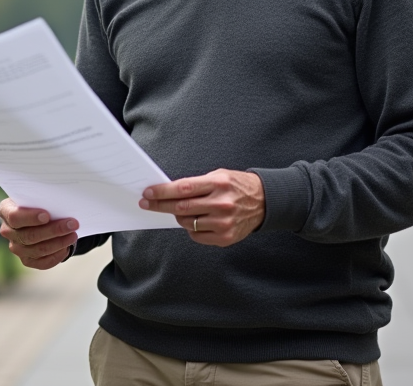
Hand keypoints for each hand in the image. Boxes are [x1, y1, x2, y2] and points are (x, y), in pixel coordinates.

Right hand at [0, 198, 78, 269]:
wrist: (36, 217)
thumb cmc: (37, 202)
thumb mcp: (35, 196)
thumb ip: (41, 198)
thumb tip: (60, 201)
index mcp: (6, 211)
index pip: (14, 217)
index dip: (30, 218)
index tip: (47, 215)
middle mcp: (8, 231)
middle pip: (29, 235)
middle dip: (54, 230)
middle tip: (72, 224)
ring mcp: (16, 248)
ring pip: (38, 250)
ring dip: (59, 243)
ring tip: (73, 235)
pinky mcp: (27, 260)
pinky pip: (42, 262)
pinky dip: (56, 256)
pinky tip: (66, 247)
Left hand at [138, 169, 265, 246]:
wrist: (265, 202)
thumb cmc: (237, 186)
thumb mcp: (219, 176)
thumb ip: (196, 185)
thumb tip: (168, 192)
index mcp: (218, 184)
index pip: (183, 189)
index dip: (162, 191)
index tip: (148, 193)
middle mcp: (221, 204)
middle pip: (181, 207)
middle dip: (160, 205)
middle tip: (147, 203)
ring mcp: (224, 223)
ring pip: (187, 222)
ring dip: (178, 216)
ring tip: (181, 210)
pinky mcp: (226, 237)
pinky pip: (197, 236)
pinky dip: (192, 229)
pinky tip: (197, 221)